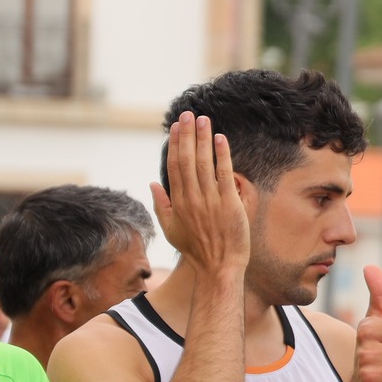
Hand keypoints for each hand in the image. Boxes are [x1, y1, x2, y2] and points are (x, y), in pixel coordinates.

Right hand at [150, 114, 249, 277]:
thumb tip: (152, 182)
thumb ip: (161, 204)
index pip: (174, 166)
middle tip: (189, 114)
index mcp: (177, 202)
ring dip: (203, 139)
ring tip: (203, 119)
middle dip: (187, 135)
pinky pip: (224, 174)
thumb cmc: (196, 249)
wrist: (218, 267)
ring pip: (203, 163)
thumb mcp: (171, 229)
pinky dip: (222, 155)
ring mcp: (210, 200)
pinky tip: (221, 139)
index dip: (175, 144)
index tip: (176, 126)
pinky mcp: (229, 204)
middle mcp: (191, 198)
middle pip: (186, 160)